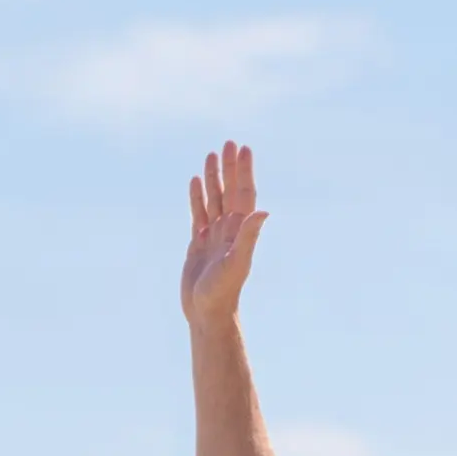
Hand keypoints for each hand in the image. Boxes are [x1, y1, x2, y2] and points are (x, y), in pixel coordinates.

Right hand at [179, 139, 265, 326]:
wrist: (208, 312)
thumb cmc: (223, 291)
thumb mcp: (236, 262)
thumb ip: (249, 236)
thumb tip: (263, 212)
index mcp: (239, 230)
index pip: (243, 193)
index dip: (243, 171)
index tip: (243, 149)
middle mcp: (229, 229)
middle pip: (229, 190)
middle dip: (229, 167)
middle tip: (228, 143)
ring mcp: (213, 235)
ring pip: (213, 199)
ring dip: (212, 177)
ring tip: (211, 155)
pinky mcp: (198, 243)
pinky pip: (198, 213)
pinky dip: (196, 197)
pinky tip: (194, 183)